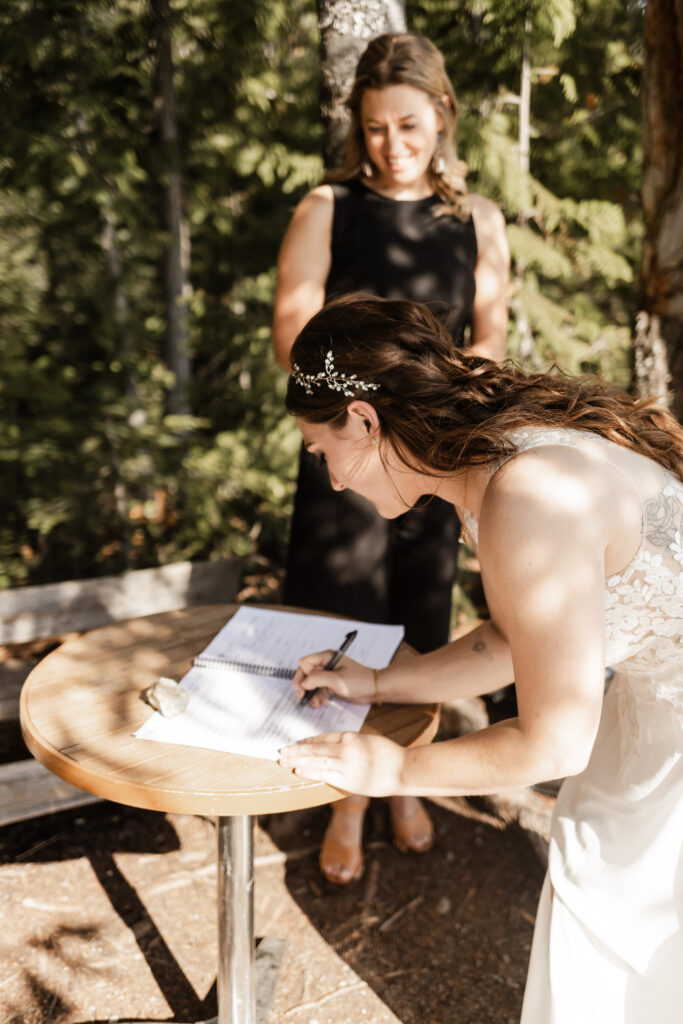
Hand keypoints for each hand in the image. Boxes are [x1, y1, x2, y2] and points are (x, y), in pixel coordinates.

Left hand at [278, 731, 405, 795]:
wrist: (403, 769)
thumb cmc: (388, 755)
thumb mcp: (367, 741)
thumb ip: (350, 744)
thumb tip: (334, 749)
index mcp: (350, 737)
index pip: (323, 738)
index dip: (308, 741)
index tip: (297, 743)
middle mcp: (345, 748)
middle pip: (314, 748)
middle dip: (296, 750)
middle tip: (282, 751)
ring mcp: (345, 764)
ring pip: (315, 760)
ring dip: (297, 760)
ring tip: (284, 760)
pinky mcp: (347, 779)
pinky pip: (324, 774)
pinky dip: (309, 771)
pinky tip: (298, 770)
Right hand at [293, 652, 374, 706]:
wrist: (374, 690)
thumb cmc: (359, 680)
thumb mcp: (337, 680)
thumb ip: (317, 679)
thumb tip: (303, 682)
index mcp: (326, 657)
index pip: (305, 663)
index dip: (302, 676)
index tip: (303, 689)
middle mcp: (326, 664)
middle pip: (306, 674)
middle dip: (304, 687)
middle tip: (303, 698)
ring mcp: (328, 675)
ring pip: (311, 684)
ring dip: (311, 695)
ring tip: (317, 704)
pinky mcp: (331, 684)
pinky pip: (318, 690)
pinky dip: (317, 697)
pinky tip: (322, 703)